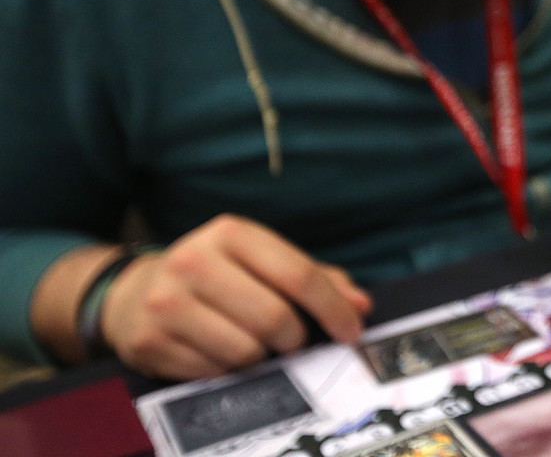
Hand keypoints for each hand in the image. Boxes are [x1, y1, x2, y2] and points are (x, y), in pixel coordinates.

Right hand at [100, 215, 372, 378]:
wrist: (134, 294)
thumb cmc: (217, 276)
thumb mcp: (261, 261)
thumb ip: (315, 278)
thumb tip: (360, 305)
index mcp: (231, 233)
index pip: (298, 275)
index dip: (333, 308)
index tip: (352, 330)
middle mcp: (194, 261)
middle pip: (274, 318)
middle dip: (295, 338)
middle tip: (293, 340)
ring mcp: (167, 302)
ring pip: (245, 351)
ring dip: (261, 357)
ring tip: (252, 342)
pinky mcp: (150, 341)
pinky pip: (214, 373)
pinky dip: (228, 370)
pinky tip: (219, 352)